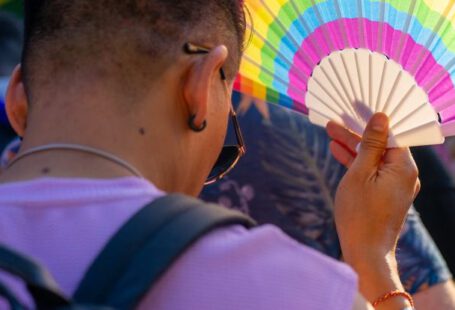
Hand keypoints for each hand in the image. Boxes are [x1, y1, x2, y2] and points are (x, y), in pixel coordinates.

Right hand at [326, 113, 419, 306]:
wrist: (365, 253)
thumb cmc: (360, 214)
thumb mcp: (360, 173)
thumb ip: (370, 144)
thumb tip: (380, 118)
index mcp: (403, 167)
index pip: (388, 134)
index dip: (369, 120)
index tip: (353, 107)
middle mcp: (405, 175)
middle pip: (379, 145)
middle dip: (355, 134)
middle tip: (332, 122)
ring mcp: (396, 186)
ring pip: (374, 158)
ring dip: (353, 147)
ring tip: (330, 133)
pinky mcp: (386, 194)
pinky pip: (372, 172)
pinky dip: (357, 164)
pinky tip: (338, 152)